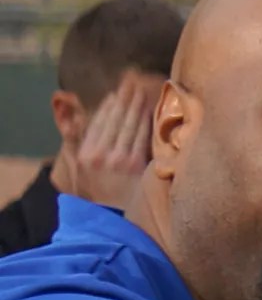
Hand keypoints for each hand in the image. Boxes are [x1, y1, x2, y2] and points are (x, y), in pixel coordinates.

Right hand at [68, 69, 156, 209]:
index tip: (116, 93)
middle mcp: (100, 154)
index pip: (99, 122)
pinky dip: (147, 121)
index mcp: (85, 153)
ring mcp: (119, 159)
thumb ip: (74, 140)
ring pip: (130, 125)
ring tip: (143, 90)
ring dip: (137, 105)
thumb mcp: (76, 166)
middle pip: (115, 119)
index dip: (109, 106)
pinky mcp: (136, 165)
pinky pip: (143, 137)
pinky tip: (151, 110)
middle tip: (133, 82)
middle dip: (124, 98)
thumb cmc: (95, 191)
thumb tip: (72, 115)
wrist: (111, 217)